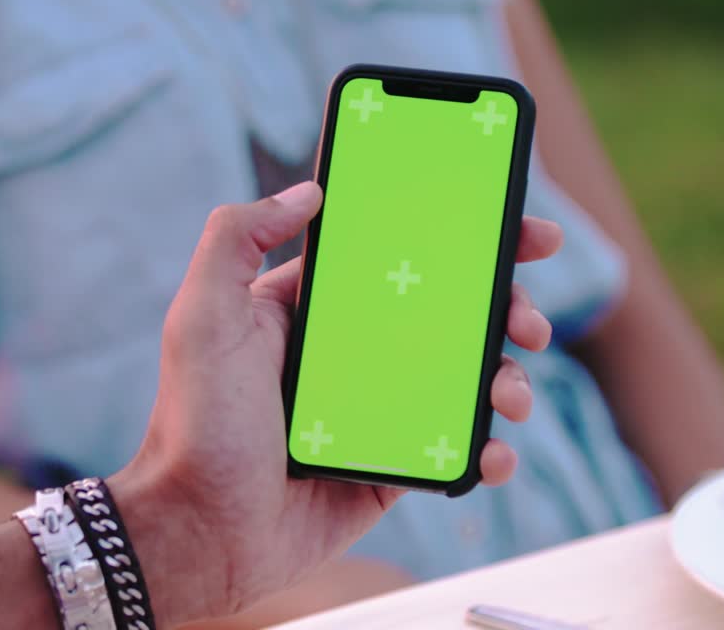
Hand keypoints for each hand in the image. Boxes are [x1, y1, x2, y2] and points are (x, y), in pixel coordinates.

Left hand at [109, 181, 562, 625]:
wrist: (200, 532)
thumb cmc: (195, 423)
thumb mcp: (204, 316)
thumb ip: (237, 239)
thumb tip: (308, 191)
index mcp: (312, 310)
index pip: (395, 257)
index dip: (457, 239)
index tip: (515, 228)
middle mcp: (348, 353)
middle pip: (447, 314)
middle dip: (503, 309)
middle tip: (528, 320)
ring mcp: (375, 411)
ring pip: (462, 380)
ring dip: (506, 379)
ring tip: (510, 395)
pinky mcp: (390, 466)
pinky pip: (454, 449)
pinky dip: (488, 451)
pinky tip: (492, 453)